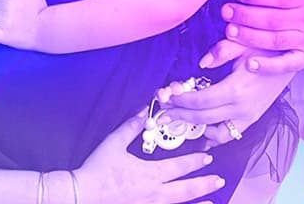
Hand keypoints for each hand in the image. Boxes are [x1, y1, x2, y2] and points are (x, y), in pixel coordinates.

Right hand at [72, 110, 224, 203]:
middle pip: (186, 190)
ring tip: (213, 202)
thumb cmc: (99, 168)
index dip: (195, 161)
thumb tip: (145, 110)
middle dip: (204, 184)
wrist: (84, 194)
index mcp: (150, 174)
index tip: (208, 156)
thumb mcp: (115, 142)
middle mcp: (155, 193)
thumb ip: (132, 126)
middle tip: (219, 179)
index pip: (179, 167)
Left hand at [159, 59, 292, 138]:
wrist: (290, 59)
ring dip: (196, 128)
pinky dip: (214, 134)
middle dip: (180, 115)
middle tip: (163, 111)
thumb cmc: (267, 48)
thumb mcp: (243, 42)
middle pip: (203, 119)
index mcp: (236, 90)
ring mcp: (249, 117)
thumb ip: (220, 51)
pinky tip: (202, 128)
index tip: (166, 95)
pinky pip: (230, 134)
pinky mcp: (253, 118)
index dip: (180, 100)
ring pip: (216, 133)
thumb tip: (203, 63)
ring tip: (179, 120)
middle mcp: (242, 109)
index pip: (199, 102)